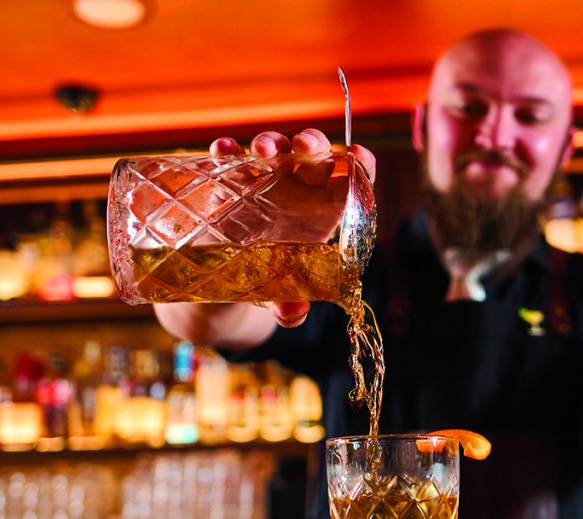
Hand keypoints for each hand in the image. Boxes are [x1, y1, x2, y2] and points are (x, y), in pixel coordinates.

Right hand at [210, 129, 376, 328]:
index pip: (351, 182)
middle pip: (313, 157)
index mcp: (323, 212)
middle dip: (312, 144)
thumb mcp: (279, 297)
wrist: (226, 283)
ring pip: (274, 150)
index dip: (360, 166)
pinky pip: (230, 159)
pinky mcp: (230, 182)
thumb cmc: (268, 284)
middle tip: (304, 146)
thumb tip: (291, 312)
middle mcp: (297, 190)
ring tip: (262, 151)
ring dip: (271, 143)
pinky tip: (223, 150)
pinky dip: (226, 150)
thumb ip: (289, 305)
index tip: (359, 156)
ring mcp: (264, 182)